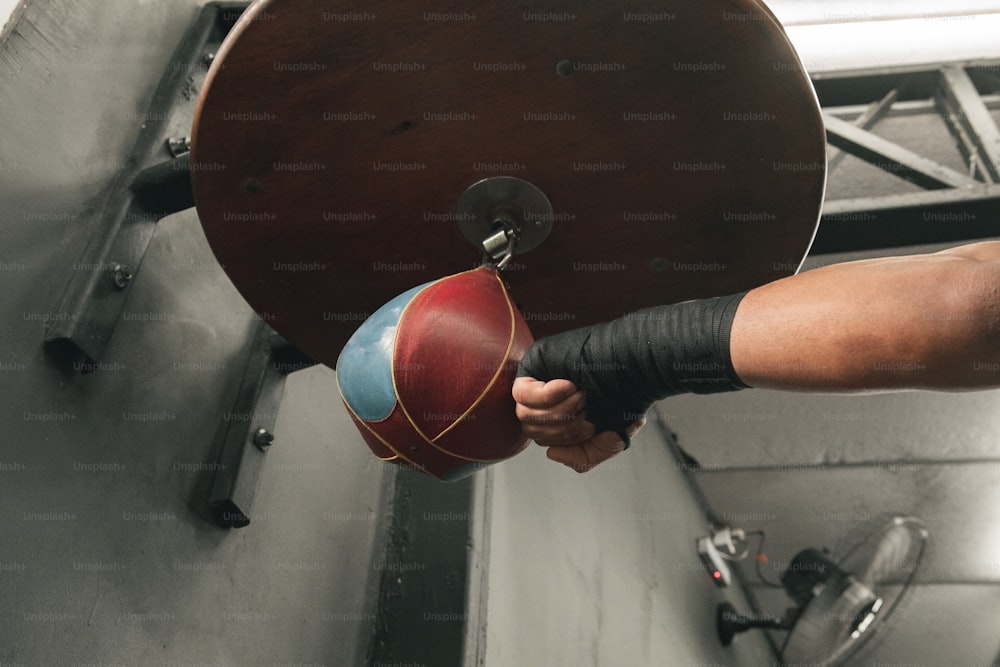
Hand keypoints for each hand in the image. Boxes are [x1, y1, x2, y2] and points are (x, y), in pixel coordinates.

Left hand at [512, 377, 644, 471]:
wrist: (636, 368)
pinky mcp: (532, 364)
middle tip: (588, 406)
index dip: (568, 440)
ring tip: (583, 394)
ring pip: (525, 414)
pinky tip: (570, 385)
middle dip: (565, 426)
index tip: (593, 425)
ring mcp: (535, 382)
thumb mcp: (608, 441)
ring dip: (560, 410)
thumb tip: (551, 453)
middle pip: (532, 430)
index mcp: (558, 418)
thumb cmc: (624, 399)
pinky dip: (547, 395)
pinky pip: (521, 392)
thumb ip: (582, 458)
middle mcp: (543, 402)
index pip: (543, 440)